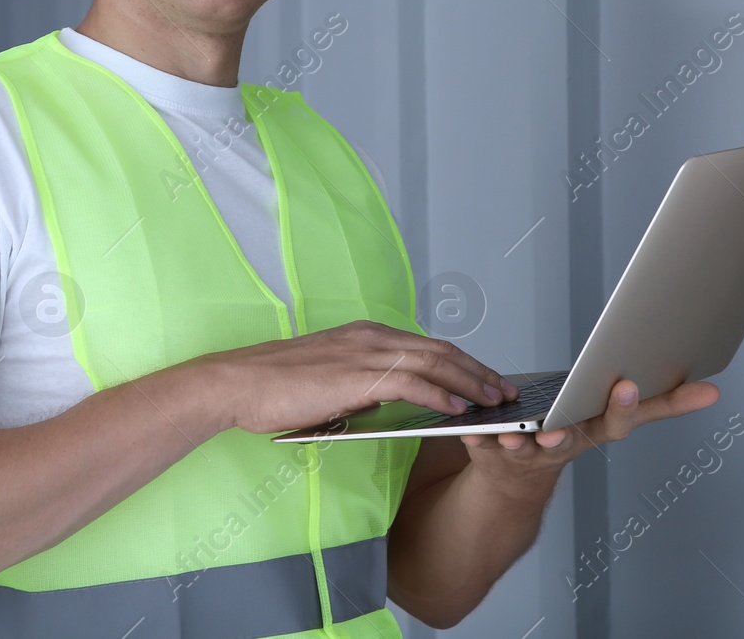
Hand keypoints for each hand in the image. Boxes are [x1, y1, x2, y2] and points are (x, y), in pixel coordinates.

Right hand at [189, 319, 520, 434]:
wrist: (238, 384)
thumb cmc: (273, 388)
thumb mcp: (328, 383)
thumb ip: (361, 386)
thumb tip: (388, 400)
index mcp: (363, 335)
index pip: (425, 345)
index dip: (461, 361)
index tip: (484, 377)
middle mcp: (371, 336)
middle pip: (440, 350)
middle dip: (478, 370)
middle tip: (505, 388)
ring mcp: (366, 352)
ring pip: (435, 363)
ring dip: (471, 382)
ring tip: (495, 400)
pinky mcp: (360, 375)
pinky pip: (415, 383)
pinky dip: (442, 394)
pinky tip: (459, 409)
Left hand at [456, 378, 720, 493]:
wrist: (515, 481)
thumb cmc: (570, 429)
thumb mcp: (614, 414)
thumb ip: (662, 404)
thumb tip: (713, 391)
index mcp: (596, 429)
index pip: (620, 419)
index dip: (626, 404)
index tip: (628, 383)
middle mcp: (567, 444)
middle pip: (574, 437)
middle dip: (571, 429)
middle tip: (567, 423)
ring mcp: (531, 453)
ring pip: (529, 449)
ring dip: (525, 442)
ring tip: (521, 432)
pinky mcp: (496, 454)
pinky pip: (486, 446)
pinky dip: (480, 438)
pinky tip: (474, 428)